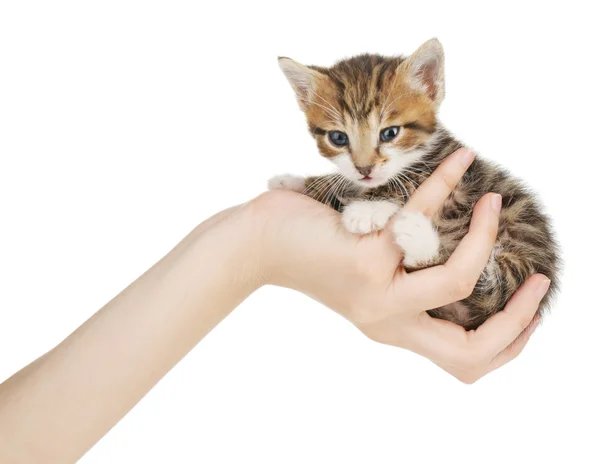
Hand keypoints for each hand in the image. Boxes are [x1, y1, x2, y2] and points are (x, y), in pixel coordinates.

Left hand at [249, 148, 549, 382]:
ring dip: (486, 238)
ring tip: (492, 203)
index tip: (533, 311)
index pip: (463, 361)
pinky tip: (454, 162)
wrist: (257, 244)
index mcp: (395, 328)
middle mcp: (388, 322)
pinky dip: (443, 186)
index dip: (509, 344)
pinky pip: (420, 220)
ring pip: (456, 281)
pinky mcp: (362, 259)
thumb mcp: (369, 276)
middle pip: (470, 351)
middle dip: (519, 321)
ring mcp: (376, 294)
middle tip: (540, 283)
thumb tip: (464, 248)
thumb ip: (411, 275)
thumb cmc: (312, 252)